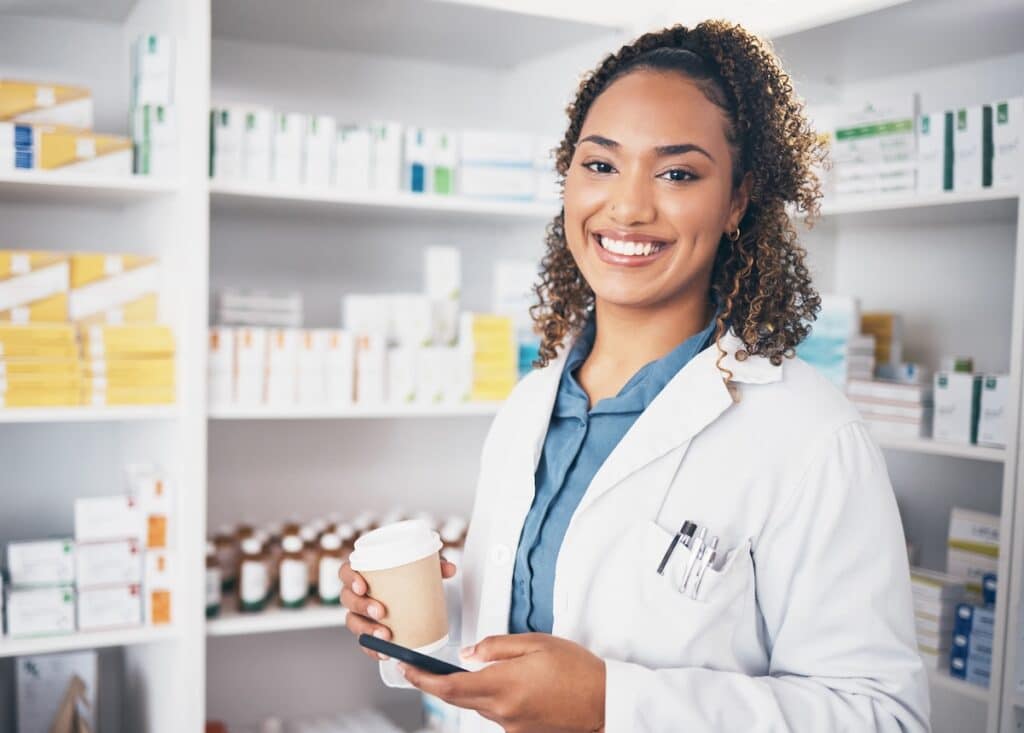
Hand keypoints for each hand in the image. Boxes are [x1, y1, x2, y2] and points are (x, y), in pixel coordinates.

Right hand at [340, 556, 457, 660]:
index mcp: (362, 573)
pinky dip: (373, 649)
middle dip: (362, 606)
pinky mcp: (367, 631)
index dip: (350, 578)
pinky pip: (364, 642)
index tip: (362, 586)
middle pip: (348, 599)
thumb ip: (434, 567)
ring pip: (353, 622)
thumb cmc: (406, 578)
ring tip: (385, 635)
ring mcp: (359, 614)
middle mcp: (356, 594)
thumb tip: (450, 569)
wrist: (409, 596)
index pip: (345, 572)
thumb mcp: (420, 568)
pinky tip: (384, 652)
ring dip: (367, 630)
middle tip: (381, 611)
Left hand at [399, 633, 605, 732]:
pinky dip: (494, 699)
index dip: (422, 678)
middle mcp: (503, 711)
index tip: (406, 668)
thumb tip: (469, 653)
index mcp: (503, 685)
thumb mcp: (536, 643)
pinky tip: (512, 686)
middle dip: (436, 684)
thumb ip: (497, 646)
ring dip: (470, 689)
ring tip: (485, 669)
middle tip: (420, 668)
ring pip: (477, 706)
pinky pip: (496, 715)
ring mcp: (511, 727)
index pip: (449, 685)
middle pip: (456, 699)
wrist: (606, 702)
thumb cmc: (577, 670)